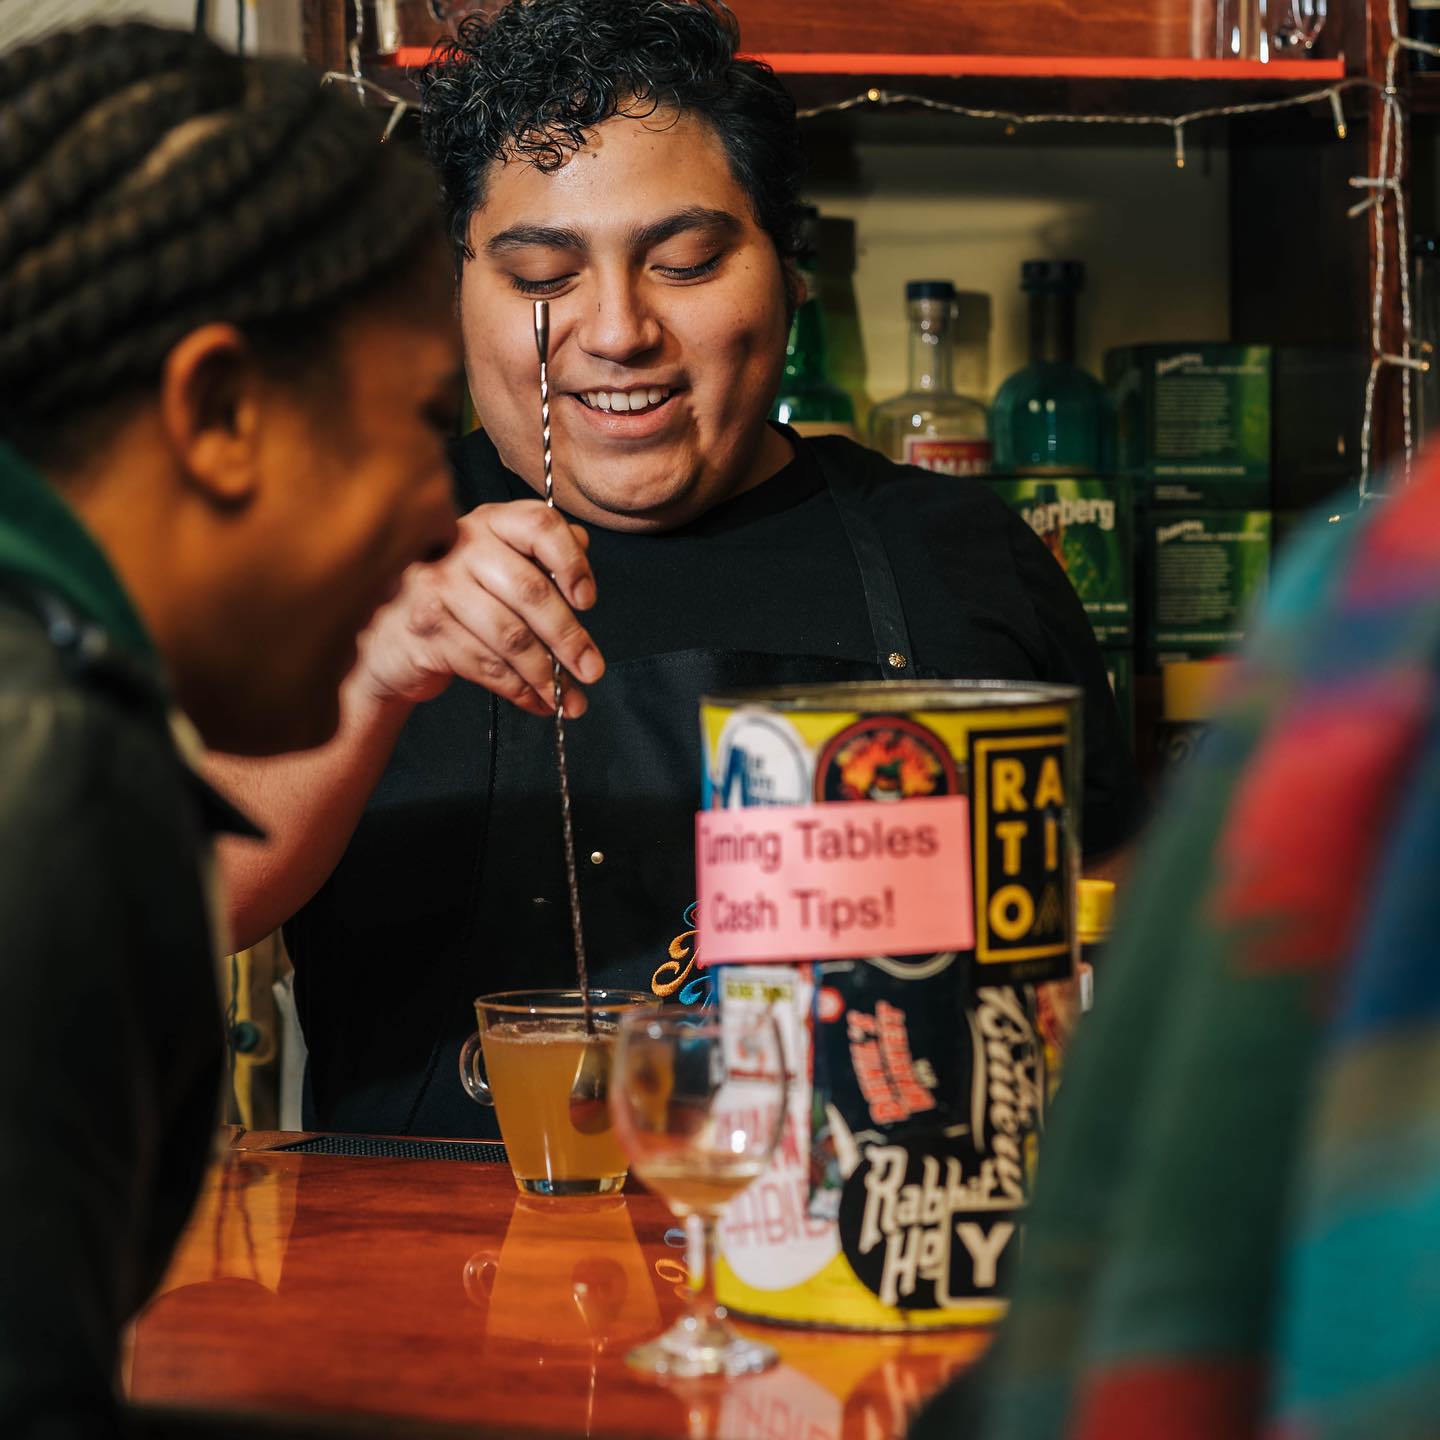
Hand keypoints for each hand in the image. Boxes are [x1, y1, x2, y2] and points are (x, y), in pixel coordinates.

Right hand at [353, 500, 602, 716]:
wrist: (387, 638)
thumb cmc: (456, 599)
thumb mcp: (496, 565)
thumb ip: (537, 552)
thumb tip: (582, 544)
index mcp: (488, 522)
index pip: (539, 524)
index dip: (571, 561)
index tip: (588, 601)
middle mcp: (460, 546)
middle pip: (530, 591)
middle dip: (569, 638)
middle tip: (593, 670)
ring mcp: (437, 587)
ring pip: (510, 636)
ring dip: (547, 675)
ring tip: (571, 699)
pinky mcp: (425, 631)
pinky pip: (486, 665)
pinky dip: (519, 689)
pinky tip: (537, 702)